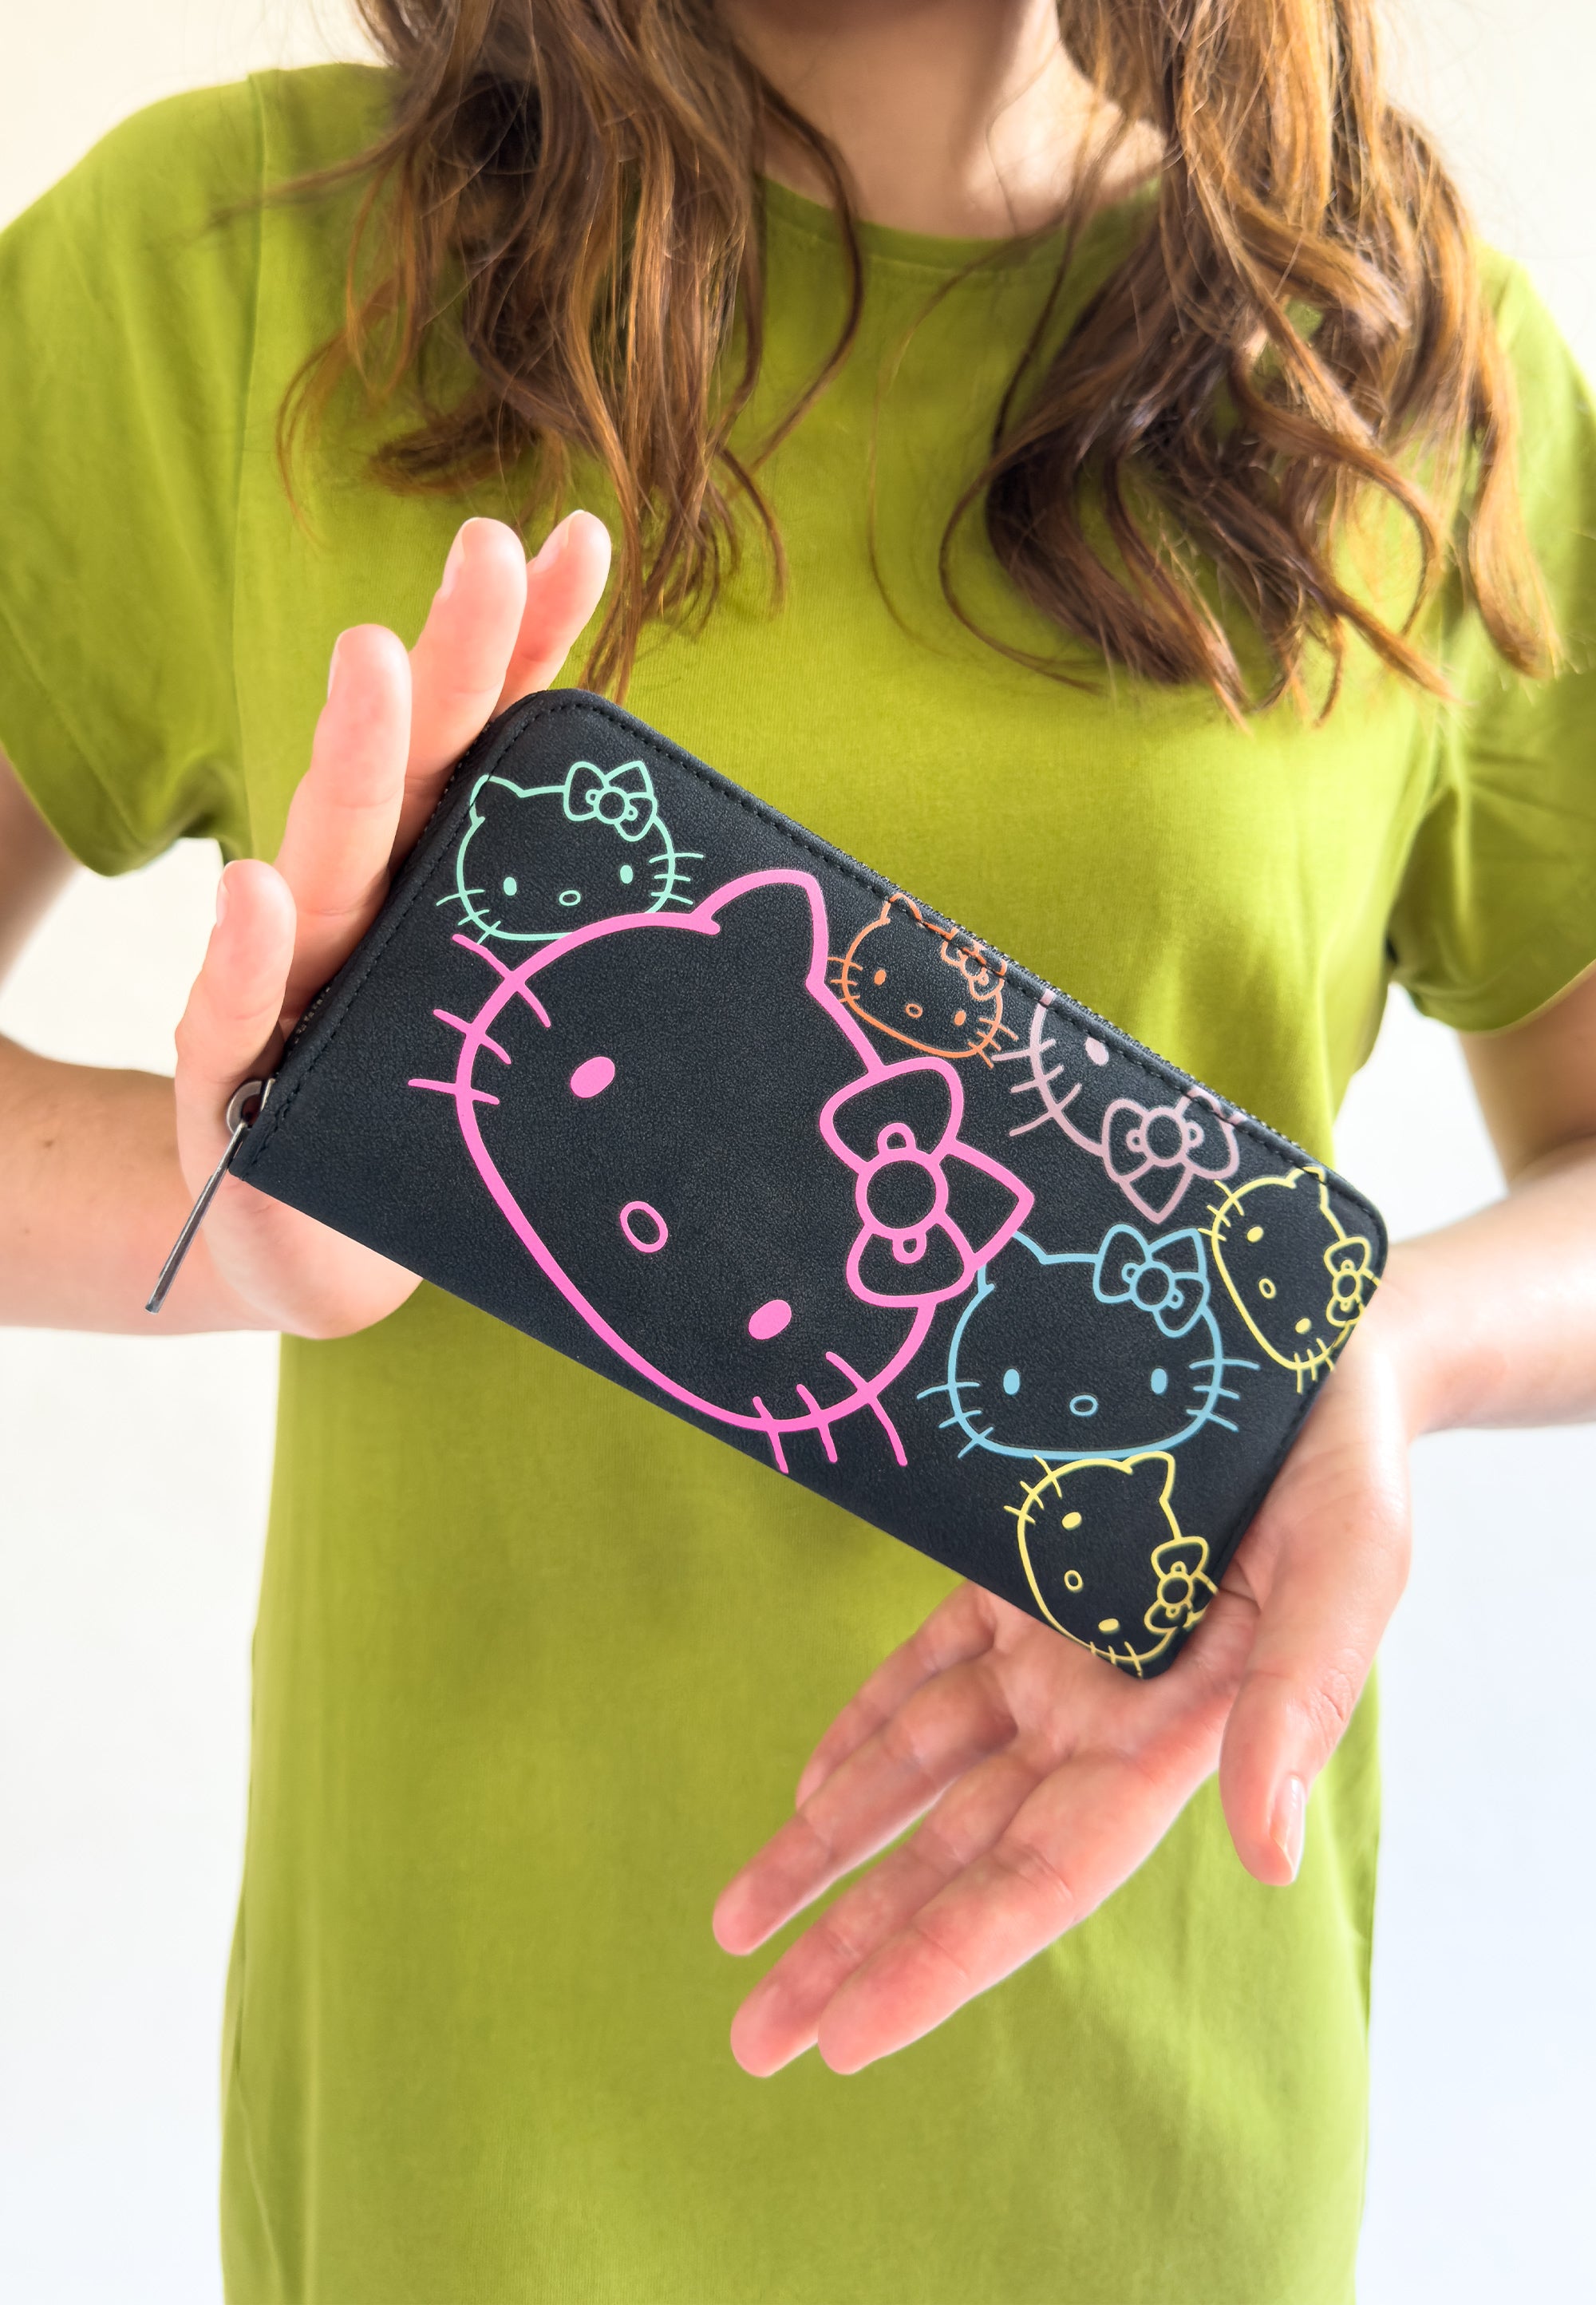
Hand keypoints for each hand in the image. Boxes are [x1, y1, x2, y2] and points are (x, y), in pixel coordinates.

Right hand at [169, 513, 610, 1334]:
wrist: (321, 1245)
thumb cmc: (444, 1126)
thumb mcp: (548, 1044)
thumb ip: (607, 960)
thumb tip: (776, 905)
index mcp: (445, 881)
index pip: (492, 748)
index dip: (531, 646)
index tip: (580, 540)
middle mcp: (366, 907)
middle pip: (415, 772)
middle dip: (455, 662)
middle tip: (486, 552)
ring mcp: (294, 985)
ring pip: (326, 861)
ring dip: (354, 764)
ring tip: (376, 664)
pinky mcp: (234, 1082)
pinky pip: (236, 1019)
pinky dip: (251, 959)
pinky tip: (262, 892)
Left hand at [713, 1289, 1414, 2073]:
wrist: (1319, 1357)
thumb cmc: (1342, 1462)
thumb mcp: (1345, 1568)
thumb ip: (1298, 1703)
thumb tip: (1265, 1855)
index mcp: (1172, 1733)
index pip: (1040, 1876)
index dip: (942, 1958)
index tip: (844, 2036)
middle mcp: (1100, 1713)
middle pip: (958, 1855)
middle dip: (858, 1943)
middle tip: (752, 2036)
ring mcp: (1054, 1651)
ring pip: (920, 1773)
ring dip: (828, 1849)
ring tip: (735, 1926)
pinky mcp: (1017, 1578)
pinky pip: (924, 1675)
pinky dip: (860, 1731)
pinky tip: (805, 1791)